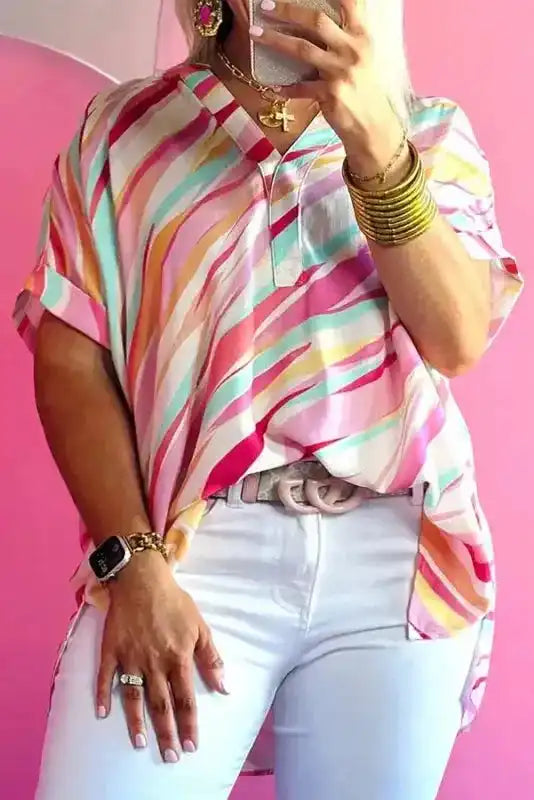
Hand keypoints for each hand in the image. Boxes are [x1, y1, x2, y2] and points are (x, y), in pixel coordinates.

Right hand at [95, 550, 226, 761]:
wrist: (142, 578)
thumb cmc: (175, 602)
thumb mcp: (200, 626)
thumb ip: (211, 658)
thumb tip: (224, 687)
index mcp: (178, 657)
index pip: (186, 699)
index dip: (189, 724)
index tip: (192, 745)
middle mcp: (154, 662)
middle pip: (161, 705)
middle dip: (166, 733)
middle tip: (170, 757)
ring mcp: (131, 657)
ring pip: (134, 697)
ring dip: (136, 723)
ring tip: (140, 744)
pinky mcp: (111, 649)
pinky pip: (105, 676)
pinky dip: (103, 695)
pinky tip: (101, 714)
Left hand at [250, 0, 405, 178]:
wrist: (373, 125)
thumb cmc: (363, 88)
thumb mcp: (361, 56)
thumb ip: (343, 35)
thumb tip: (312, 19)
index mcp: (361, 35)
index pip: (350, 2)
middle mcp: (352, 49)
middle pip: (317, 20)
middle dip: (288, 10)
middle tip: (265, 6)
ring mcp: (341, 72)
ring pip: (303, 49)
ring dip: (275, 40)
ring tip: (255, 34)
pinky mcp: (331, 95)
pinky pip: (301, 88)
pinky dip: (286, 87)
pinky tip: (274, 86)